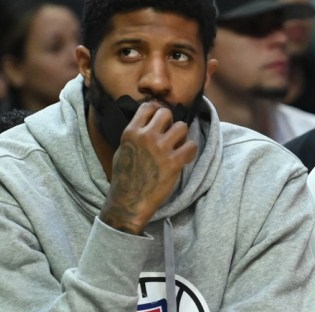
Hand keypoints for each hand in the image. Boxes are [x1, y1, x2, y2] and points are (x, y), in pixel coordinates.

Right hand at [100, 101, 197, 234]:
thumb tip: (149, 123)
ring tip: (178, 146)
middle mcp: (146, 137)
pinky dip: (190, 151)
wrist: (129, 201)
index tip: (161, 120)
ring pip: (182, 127)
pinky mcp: (173, 162)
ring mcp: (160, 149)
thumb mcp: (123, 149)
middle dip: (170, 122)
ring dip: (182, 136)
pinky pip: (192, 146)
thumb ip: (136, 134)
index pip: (148, 107)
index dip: (157, 111)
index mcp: (131, 132)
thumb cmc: (124, 177)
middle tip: (170, 134)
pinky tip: (185, 157)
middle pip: (167, 113)